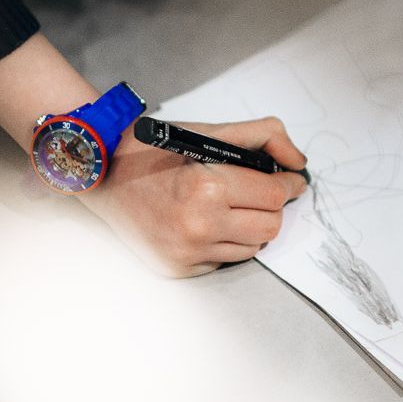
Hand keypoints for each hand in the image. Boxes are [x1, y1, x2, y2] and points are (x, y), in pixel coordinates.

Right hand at [83, 117, 309, 276]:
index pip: (273, 196)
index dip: (288, 185)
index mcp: (207, 187)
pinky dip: (225, 243)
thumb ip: (265, 136)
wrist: (103, 176)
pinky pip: (224, 261)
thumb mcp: (211, 132)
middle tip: (259, 192)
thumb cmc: (157, 152)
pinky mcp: (177, 269)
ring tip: (230, 206)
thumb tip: (299, 164)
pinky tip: (207, 223)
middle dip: (271, 207)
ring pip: (251, 247)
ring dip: (250, 227)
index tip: (291, 181)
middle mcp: (198, 225)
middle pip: (270, 226)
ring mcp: (186, 252)